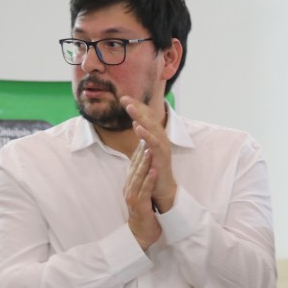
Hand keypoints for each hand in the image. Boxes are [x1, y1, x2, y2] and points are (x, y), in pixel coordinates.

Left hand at [121, 96, 176, 212]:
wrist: (162, 190)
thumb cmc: (154, 171)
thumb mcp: (145, 150)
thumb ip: (142, 137)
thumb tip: (136, 123)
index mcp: (156, 137)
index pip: (147, 117)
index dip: (137, 107)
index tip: (124, 98)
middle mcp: (161, 139)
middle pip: (150, 118)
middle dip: (137, 107)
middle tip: (124, 98)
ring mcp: (163, 147)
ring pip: (152, 128)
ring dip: (140, 116)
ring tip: (129, 107)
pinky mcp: (162, 157)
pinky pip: (154, 143)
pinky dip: (146, 134)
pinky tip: (137, 126)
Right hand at [124, 140, 161, 250]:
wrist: (141, 234)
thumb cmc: (144, 214)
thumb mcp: (142, 194)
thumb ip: (142, 181)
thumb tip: (146, 167)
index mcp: (130, 184)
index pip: (134, 164)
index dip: (139, 150)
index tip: (143, 135)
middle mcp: (129, 188)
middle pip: (134, 166)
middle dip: (140, 151)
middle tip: (144, 136)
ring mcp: (133, 196)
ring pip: (138, 176)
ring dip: (144, 163)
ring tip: (149, 150)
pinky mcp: (139, 205)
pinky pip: (144, 190)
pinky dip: (149, 180)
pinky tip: (154, 171)